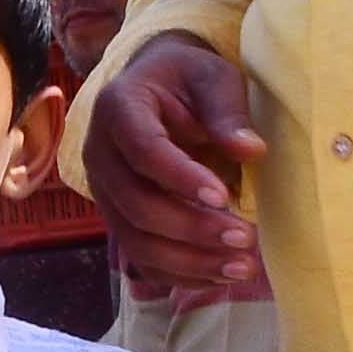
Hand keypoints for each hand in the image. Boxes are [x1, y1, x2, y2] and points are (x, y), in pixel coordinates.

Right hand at [84, 33, 270, 300]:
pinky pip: (141, 258)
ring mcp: (105, 192)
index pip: (143, 149)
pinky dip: (180, 274)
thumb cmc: (189, 79)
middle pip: (137, 204)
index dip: (181, 177)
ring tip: (242, 266)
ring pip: (136, 240)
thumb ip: (228, 111)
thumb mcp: (213, 76)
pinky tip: (220, 275)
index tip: (225, 197)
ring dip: (190, 261)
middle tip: (246, 237)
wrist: (159, 89)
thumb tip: (252, 151)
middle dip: (192, 227)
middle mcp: (100, 154)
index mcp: (118, 108)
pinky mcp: (119, 218)